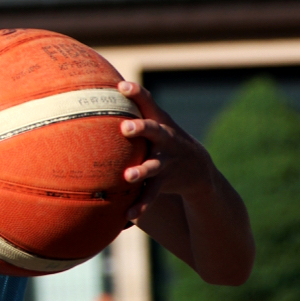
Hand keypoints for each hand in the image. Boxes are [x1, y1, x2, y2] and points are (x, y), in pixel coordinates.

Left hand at [117, 80, 215, 221]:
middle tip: (125, 128)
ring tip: (128, 176)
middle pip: (154, 131)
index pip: (148, 102)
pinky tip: (128, 214)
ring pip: (153, 166)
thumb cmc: (163, 138)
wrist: (198, 168)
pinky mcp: (165, 182)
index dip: (136, 93)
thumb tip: (101, 86)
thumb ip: (133, 107)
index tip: (122, 86)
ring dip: (141, 171)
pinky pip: (151, 194)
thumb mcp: (155, 121)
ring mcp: (166, 161)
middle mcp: (164, 140)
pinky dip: (141, 204)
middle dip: (141, 128)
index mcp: (159, 121)